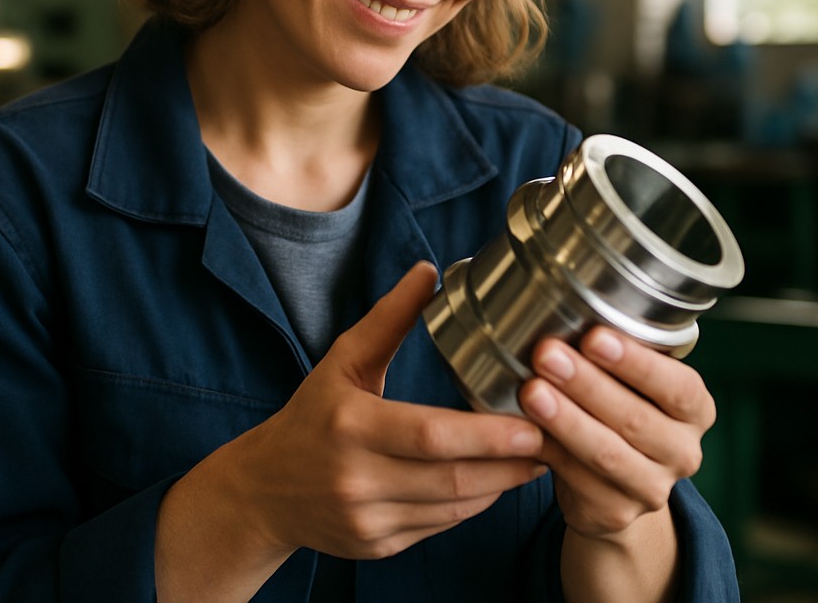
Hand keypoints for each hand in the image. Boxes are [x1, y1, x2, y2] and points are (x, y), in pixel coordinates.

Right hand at [228, 261, 547, 560]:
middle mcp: (357, 479)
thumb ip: (389, 318)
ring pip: (452, 508)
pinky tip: (493, 482)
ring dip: (499, 486)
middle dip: (508, 463)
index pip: (430, 435)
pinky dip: (472, 506)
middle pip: (450, 477)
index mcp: (350, 425)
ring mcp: (368, 520)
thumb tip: (428, 272)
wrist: (265, 490)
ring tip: (534, 460)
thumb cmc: (311, 414)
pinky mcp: (377, 546)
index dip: (487, 435)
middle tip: (551, 441)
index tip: (532, 423)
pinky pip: (439, 527)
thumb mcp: (342, 359)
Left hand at [518, 327, 714, 540]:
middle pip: (634, 418)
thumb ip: (609, 351)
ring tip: (531, 391)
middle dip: (586, 383)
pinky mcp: (615, 511)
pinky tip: (522, 428)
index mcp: (694, 407)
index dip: (636, 362)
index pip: (676, 386)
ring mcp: (653, 488)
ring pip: (606, 452)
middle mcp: (683, 451)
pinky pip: (577, 478)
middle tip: (547, 353)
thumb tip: (558, 302)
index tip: (594, 336)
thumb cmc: (618, 403)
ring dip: (566, 419)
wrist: (614, 481)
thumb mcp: (628, 378)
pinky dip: (549, 449)